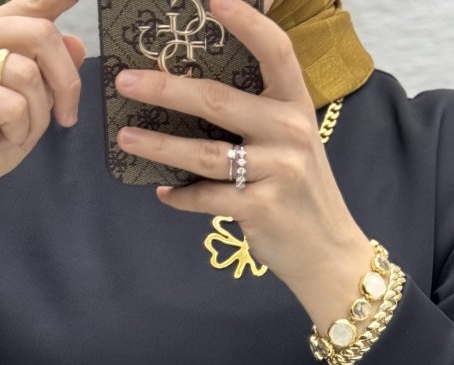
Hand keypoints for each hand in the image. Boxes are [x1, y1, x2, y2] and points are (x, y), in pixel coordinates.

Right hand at [0, 0, 85, 235]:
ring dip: (38, 116)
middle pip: (40, 34)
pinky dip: (19, 131)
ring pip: (28, 74)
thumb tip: (77, 43)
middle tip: (67, 116)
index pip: (30, 3)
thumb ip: (51, 73)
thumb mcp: (32, 105)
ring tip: (20, 132)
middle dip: (66, 82)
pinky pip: (11, 105)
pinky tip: (2, 138)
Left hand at [113, 0, 369, 296]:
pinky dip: (181, 196)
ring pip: (204, 153)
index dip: (246, 20)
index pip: (275, 51)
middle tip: (126, 81)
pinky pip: (207, 197)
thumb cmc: (300, 190)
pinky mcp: (261, 209)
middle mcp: (289, 132)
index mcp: (296, 105)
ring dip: (159, 144)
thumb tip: (195, 89)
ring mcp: (277, 171)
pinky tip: (164, 192)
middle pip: (218, 100)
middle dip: (166, 88)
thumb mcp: (291, 141)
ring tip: (127, 137)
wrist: (328, 251)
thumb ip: (258, 114)